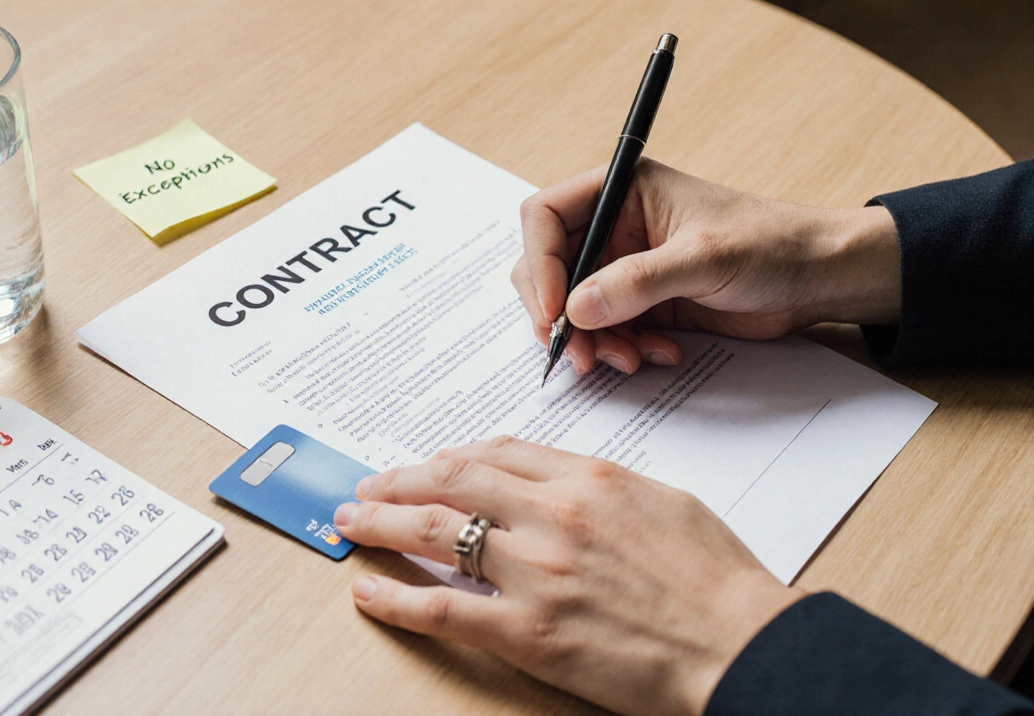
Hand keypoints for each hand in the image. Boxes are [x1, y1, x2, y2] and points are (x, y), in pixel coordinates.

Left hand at [334, 437, 804, 715]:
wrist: (742, 644)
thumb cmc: (716, 581)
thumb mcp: (663, 503)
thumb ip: (600, 487)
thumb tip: (558, 481)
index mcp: (588, 479)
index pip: (497, 452)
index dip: (451, 458)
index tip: (429, 465)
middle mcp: (552, 514)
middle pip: (452, 480)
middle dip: (400, 480)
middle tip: (369, 485)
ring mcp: (535, 571)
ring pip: (434, 531)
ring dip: (383, 521)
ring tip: (353, 521)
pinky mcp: (526, 630)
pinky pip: (442, 606)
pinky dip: (395, 596)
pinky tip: (367, 588)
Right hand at [512, 159, 900, 374]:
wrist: (819, 279)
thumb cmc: (772, 245)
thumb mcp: (704, 259)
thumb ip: (636, 282)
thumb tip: (575, 309)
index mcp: (622, 191)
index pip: (545, 217)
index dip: (541, 264)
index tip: (555, 310)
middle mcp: (615, 226)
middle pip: (550, 268)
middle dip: (559, 314)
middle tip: (577, 352)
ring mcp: (626, 266)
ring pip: (573, 308)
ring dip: (591, 340)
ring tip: (627, 360)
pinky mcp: (642, 302)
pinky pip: (605, 330)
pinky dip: (620, 349)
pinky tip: (658, 354)